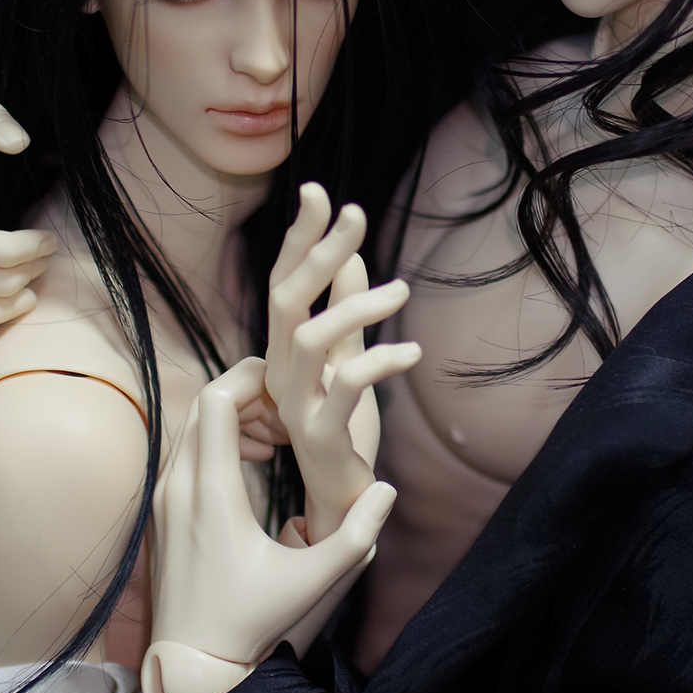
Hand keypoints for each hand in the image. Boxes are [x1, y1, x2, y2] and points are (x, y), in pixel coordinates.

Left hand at [144, 356, 396, 692]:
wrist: (190, 659)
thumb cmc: (250, 622)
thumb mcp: (312, 582)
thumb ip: (354, 537)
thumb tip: (386, 491)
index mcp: (212, 493)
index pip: (218, 400)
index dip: (255, 382)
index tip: (293, 397)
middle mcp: (179, 486)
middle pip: (204, 403)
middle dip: (250, 395)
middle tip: (292, 418)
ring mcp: (165, 496)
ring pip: (194, 425)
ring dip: (236, 417)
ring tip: (280, 441)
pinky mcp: (163, 508)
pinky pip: (187, 449)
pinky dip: (219, 439)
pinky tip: (257, 462)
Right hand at [265, 184, 420, 542]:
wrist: (341, 501)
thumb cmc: (342, 430)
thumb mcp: (346, 362)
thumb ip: (346, 312)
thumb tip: (352, 257)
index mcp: (282, 352)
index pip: (283, 282)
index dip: (297, 237)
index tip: (317, 191)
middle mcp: (278, 373)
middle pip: (286, 298)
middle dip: (318, 250)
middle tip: (356, 211)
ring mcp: (294, 405)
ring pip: (311, 338)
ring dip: (358, 306)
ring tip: (404, 290)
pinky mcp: (320, 435)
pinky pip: (345, 386)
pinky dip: (381, 362)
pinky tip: (413, 351)